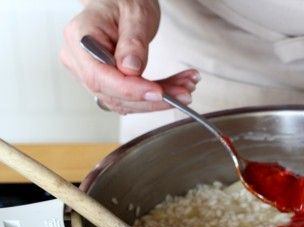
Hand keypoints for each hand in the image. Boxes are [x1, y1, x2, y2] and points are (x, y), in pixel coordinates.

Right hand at [60, 0, 199, 113]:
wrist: (120, 3)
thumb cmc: (124, 1)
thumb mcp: (135, 13)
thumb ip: (133, 41)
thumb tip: (130, 69)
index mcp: (79, 38)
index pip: (100, 76)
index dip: (130, 90)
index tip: (158, 92)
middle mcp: (79, 60)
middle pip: (113, 94)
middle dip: (151, 99)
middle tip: (184, 93)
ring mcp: (91, 74)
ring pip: (126, 101)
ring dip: (159, 100)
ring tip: (186, 88)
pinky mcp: (107, 83)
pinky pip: (132, 98)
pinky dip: (157, 96)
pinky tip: (178, 88)